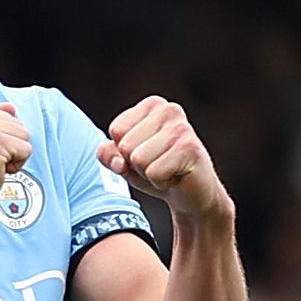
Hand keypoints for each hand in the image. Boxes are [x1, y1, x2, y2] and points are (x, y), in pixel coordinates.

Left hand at [97, 95, 230, 219]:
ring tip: (168, 170)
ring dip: (149, 174)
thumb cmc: (157, 171)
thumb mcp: (125, 161)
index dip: (125, 151)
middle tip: (159, 165)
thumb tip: (117, 161)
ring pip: (138, 159)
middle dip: (137, 164)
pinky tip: (176, 177)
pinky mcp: (190, 149)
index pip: (116, 130)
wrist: (192, 195)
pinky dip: (161, 182)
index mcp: (152, 105)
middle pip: (126, 145)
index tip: (147, 154)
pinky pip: (154, 173)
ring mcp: (181, 128)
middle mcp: (169, 110)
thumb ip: (108, 154)